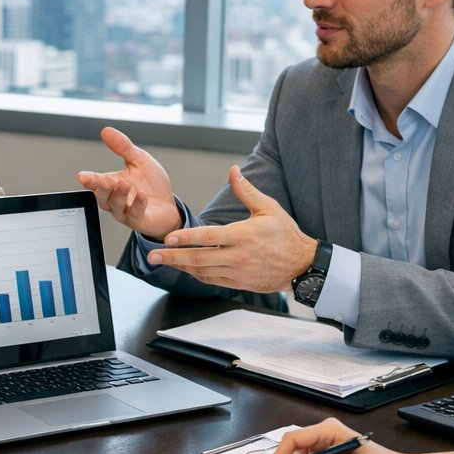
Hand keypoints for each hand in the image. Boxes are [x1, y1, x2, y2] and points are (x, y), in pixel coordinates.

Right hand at [76, 126, 182, 239]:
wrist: (169, 205)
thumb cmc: (152, 185)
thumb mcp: (139, 160)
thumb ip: (123, 147)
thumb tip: (106, 131)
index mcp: (112, 184)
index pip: (96, 182)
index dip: (89, 180)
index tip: (82, 176)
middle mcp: (116, 200)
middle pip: (102, 197)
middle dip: (102, 188)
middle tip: (106, 179)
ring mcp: (126, 212)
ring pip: (115, 207)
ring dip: (118, 196)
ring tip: (123, 185)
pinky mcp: (139, 221)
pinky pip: (134, 215)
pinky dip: (137, 205)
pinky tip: (142, 195)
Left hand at [148, 166, 316, 291]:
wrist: (302, 265)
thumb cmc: (285, 234)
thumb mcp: (268, 208)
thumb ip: (246, 191)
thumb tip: (232, 170)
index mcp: (244, 236)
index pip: (208, 237)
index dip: (186, 238)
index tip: (168, 237)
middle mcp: (238, 256)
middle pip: (198, 259)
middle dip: (173, 257)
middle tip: (152, 255)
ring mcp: (237, 273)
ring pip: (202, 272)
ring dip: (181, 267)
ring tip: (163, 261)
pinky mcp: (238, 283)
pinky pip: (211, 280)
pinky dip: (196, 275)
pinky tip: (185, 268)